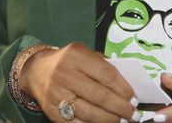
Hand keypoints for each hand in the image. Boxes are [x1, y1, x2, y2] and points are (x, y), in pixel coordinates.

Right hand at [21, 42, 140, 121]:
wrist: (37, 71)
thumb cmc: (68, 62)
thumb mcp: (84, 54)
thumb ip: (103, 65)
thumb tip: (128, 87)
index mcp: (76, 55)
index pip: (106, 74)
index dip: (123, 89)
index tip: (134, 99)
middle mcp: (64, 73)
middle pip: (99, 95)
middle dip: (120, 108)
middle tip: (133, 115)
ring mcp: (56, 94)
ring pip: (89, 113)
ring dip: (109, 120)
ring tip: (121, 121)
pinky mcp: (51, 111)